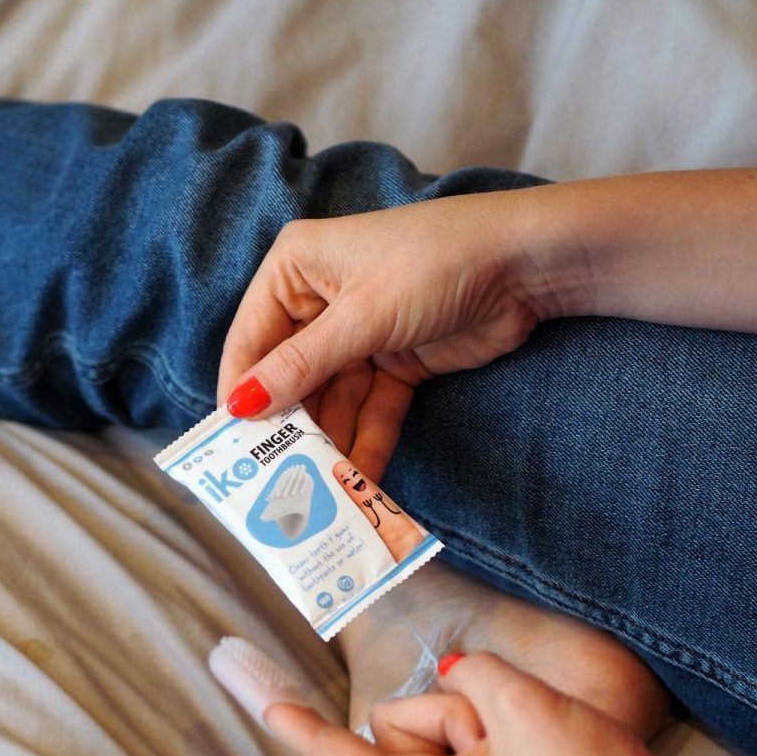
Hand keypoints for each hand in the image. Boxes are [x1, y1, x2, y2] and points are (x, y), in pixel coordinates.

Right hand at [216, 192, 562, 480]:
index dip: (241, 392)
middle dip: (289, 427)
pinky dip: (367, 441)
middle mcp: (320, 301)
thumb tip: (241, 405)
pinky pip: (370, 409)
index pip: (250, 339)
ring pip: (331, 400)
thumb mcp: (360, 317)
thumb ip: (301, 366)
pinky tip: (360, 480)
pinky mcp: (396, 362)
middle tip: (274, 481)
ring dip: (329, 444)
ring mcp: (359, 334)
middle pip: (290, 376)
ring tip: (318, 493)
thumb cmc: (434, 263)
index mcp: (296, 270)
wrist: (526, 264)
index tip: (230, 447)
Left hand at [262, 651, 679, 755]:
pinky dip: (495, 731)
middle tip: (507, 733)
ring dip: (481, 720)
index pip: (336, 755)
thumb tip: (456, 675)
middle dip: (447, 710)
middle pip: (398, 728)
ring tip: (533, 745)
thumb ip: (468, 674)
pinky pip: (469, 748)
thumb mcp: (517, 705)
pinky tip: (540, 748)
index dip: (287, 719)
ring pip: (438, 731)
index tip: (234, 682)